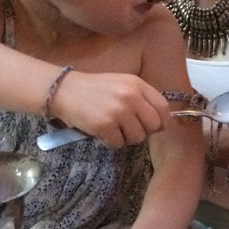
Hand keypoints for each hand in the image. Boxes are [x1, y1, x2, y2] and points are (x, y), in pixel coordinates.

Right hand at [54, 71, 170, 148]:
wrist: (64, 91)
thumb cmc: (94, 89)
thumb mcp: (121, 84)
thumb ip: (140, 98)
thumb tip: (158, 121)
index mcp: (137, 84)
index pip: (163, 108)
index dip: (161, 121)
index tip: (153, 127)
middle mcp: (131, 96)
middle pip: (154, 126)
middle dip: (143, 132)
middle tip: (128, 129)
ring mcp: (119, 111)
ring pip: (138, 137)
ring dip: (126, 138)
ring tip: (113, 129)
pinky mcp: (105, 125)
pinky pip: (119, 144)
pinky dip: (110, 142)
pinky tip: (102, 132)